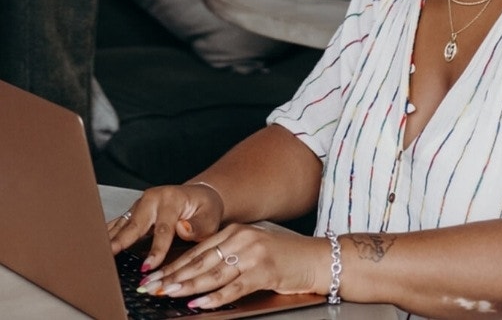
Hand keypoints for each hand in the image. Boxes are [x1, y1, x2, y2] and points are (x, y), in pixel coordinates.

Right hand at [107, 183, 223, 271]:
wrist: (200, 195)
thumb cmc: (205, 208)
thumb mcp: (210, 217)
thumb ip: (199, 226)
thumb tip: (183, 228)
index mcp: (172, 198)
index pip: (163, 228)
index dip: (156, 248)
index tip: (150, 265)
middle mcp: (153, 198)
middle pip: (135, 223)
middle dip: (122, 241)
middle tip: (109, 255)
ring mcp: (141, 203)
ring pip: (123, 223)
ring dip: (110, 239)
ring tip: (97, 253)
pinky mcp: (134, 211)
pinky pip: (119, 224)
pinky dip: (108, 235)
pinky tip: (97, 245)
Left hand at [133, 223, 328, 309]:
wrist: (314, 259)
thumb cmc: (283, 257)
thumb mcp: (251, 249)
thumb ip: (227, 256)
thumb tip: (193, 274)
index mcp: (236, 231)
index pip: (198, 250)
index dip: (174, 265)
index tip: (154, 277)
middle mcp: (242, 239)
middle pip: (200, 261)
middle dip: (173, 276)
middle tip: (152, 288)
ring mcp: (252, 255)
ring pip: (213, 274)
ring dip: (187, 286)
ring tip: (169, 294)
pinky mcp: (263, 272)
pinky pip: (233, 287)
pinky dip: (214, 297)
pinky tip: (199, 304)